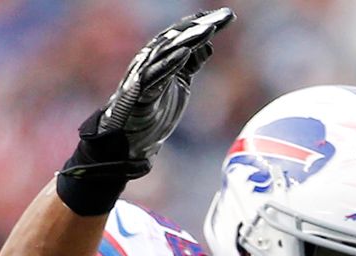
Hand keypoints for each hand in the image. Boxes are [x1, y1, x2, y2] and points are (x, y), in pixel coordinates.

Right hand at [56, 8, 234, 213]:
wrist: (130, 140)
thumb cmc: (153, 110)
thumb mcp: (179, 83)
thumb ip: (189, 64)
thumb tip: (207, 45)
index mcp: (159, 60)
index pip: (182, 37)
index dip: (201, 25)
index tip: (224, 16)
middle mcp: (150, 62)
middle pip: (176, 39)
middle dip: (198, 27)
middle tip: (220, 17)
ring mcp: (143, 76)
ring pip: (166, 52)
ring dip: (187, 39)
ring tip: (207, 29)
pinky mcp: (140, 93)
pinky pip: (156, 75)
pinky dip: (170, 63)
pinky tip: (186, 53)